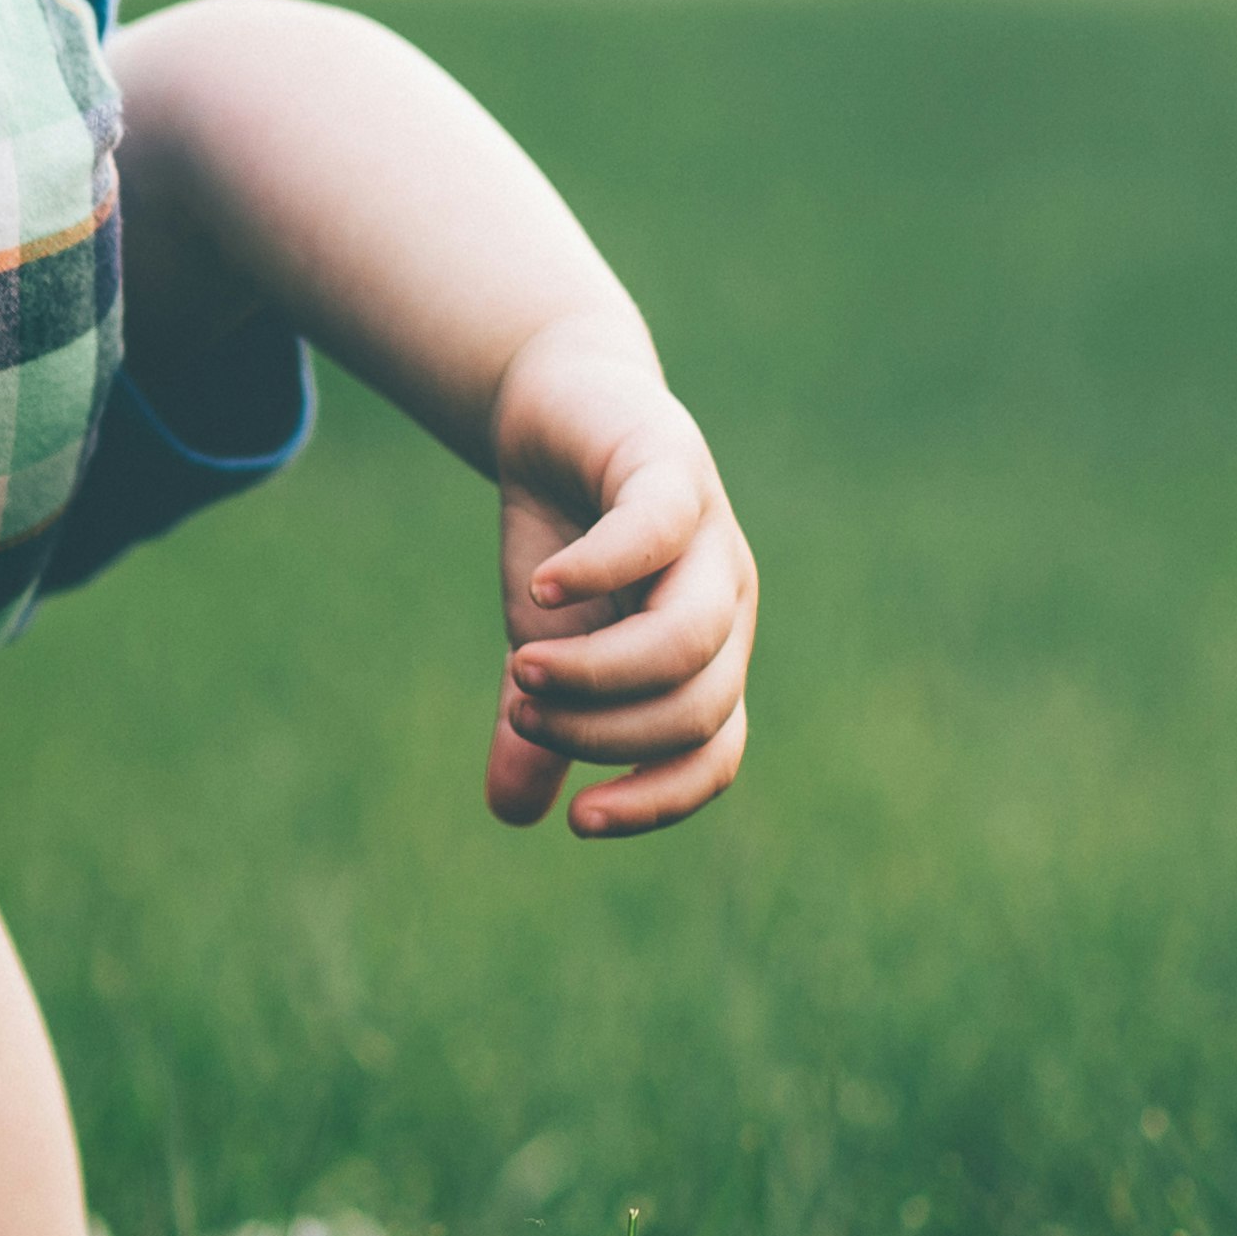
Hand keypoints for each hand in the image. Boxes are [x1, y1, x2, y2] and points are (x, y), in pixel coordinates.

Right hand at [483, 320, 754, 836]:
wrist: (557, 413)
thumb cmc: (564, 541)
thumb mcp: (543, 646)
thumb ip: (535, 729)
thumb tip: (512, 814)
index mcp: (708, 655)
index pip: (713, 752)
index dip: (658, 798)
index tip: (579, 821)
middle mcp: (725, 602)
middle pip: (698, 705)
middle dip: (601, 730)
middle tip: (522, 711)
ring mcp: (707, 535)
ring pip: (689, 637)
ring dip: (598, 673)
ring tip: (523, 667)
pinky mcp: (667, 467)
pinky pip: (654, 532)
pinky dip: (597, 570)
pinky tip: (540, 588)